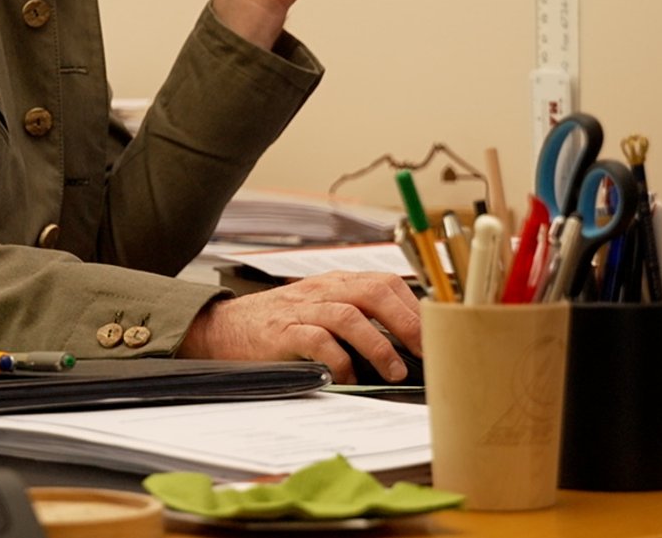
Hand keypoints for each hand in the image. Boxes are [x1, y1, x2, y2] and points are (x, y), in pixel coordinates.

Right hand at [175, 272, 420, 383]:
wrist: (224, 328)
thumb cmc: (281, 324)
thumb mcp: (321, 308)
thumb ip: (357, 316)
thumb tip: (407, 342)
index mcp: (337, 283)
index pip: (386, 283)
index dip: (415, 306)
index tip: (438, 331)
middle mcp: (323, 290)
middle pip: (374, 292)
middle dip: (406, 321)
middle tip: (426, 351)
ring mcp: (302, 310)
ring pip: (348, 315)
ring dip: (378, 344)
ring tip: (395, 371)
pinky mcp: (282, 333)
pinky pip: (316, 341)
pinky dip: (338, 360)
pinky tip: (349, 378)